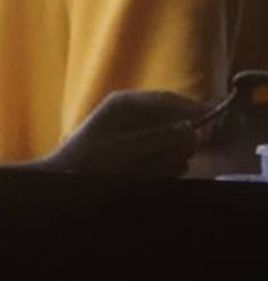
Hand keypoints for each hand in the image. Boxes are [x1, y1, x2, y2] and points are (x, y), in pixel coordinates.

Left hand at [38, 90, 208, 177]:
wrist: (63, 180)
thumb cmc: (93, 164)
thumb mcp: (130, 152)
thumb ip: (162, 140)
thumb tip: (193, 131)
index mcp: (126, 103)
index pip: (169, 100)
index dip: (194, 110)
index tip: (217, 122)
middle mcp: (128, 111)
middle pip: (171, 119)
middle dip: (178, 139)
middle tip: (177, 158)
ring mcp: (128, 129)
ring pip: (166, 139)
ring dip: (168, 155)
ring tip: (153, 170)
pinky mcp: (129, 148)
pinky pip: (156, 153)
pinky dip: (159, 164)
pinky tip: (150, 174)